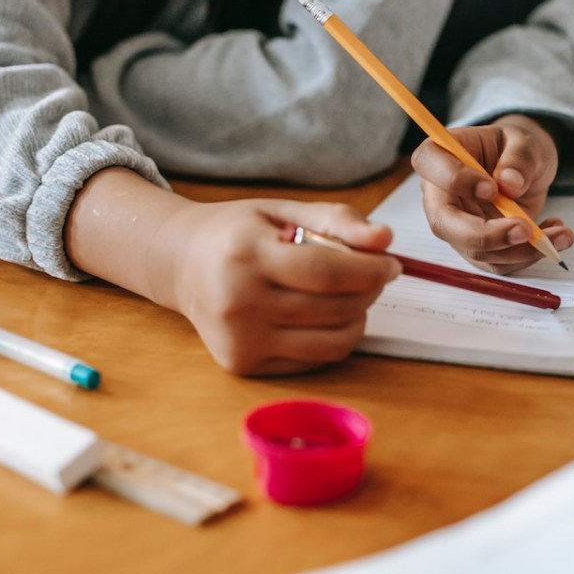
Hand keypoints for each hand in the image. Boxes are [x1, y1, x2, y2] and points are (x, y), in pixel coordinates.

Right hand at [157, 199, 399, 374]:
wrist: (182, 264)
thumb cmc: (238, 233)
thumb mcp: (283, 210)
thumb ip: (336, 220)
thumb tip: (384, 239)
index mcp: (245, 254)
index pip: (325, 271)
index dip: (369, 270)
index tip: (392, 263)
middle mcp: (237, 301)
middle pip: (332, 308)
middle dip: (369, 291)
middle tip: (376, 275)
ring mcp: (238, 339)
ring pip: (330, 341)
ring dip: (358, 318)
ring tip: (353, 295)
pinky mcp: (243, 363)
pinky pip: (313, 360)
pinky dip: (334, 338)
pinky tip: (326, 316)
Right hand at [410, 114, 573, 273]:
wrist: (525, 168)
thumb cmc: (515, 148)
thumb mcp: (525, 141)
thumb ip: (519, 158)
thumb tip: (510, 183)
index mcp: (441, 155)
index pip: (430, 165)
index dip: (455, 179)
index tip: (491, 188)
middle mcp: (441, 194)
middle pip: (444, 223)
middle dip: (485, 235)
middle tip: (525, 229)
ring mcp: (457, 226)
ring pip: (476, 251)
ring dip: (520, 250)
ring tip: (560, 234)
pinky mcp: (478, 247)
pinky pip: (498, 263)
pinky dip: (529, 255)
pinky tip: (552, 235)